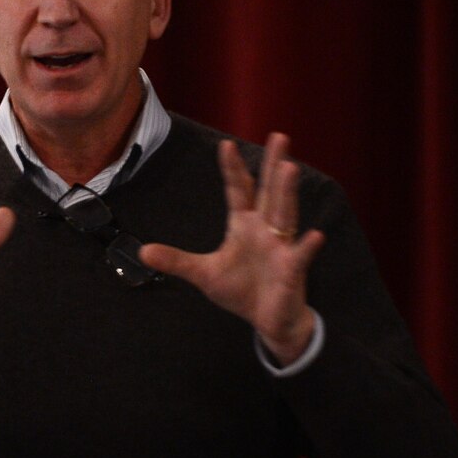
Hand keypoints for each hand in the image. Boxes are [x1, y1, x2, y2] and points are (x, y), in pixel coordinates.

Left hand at [139, 132, 324, 362]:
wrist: (268, 320)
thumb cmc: (241, 291)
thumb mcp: (204, 275)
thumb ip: (177, 261)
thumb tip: (143, 251)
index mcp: (244, 224)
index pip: (238, 190)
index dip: (233, 169)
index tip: (225, 144)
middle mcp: (265, 229)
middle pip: (269, 191)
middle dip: (272, 164)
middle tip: (279, 137)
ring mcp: (281, 247)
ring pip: (285, 214)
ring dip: (287, 192)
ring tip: (290, 168)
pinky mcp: (292, 269)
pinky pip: (300, 256)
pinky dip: (307, 246)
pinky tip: (315, 235)